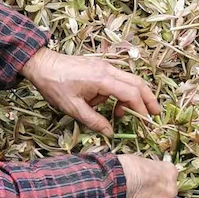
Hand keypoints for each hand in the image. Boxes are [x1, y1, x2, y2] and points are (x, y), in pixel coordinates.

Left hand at [20, 49, 161, 135]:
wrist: (43, 65)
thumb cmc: (55, 86)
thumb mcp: (73, 108)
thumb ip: (94, 121)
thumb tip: (110, 132)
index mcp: (103, 79)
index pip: (130, 93)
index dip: (140, 107)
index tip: (146, 121)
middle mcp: (108, 69)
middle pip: (137, 82)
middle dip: (148, 98)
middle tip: (155, 114)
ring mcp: (105, 66)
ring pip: (129, 79)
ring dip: (132, 97)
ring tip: (122, 114)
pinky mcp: (101, 66)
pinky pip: (118, 79)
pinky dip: (120, 91)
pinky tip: (109, 103)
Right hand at [118, 154, 178, 197]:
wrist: (117, 183)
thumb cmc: (127, 168)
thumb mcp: (142, 161)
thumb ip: (150, 170)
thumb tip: (146, 174)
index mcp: (170, 172)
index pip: (168, 178)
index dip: (157, 180)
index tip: (148, 182)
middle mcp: (172, 190)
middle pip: (166, 195)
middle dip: (156, 195)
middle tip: (141, 195)